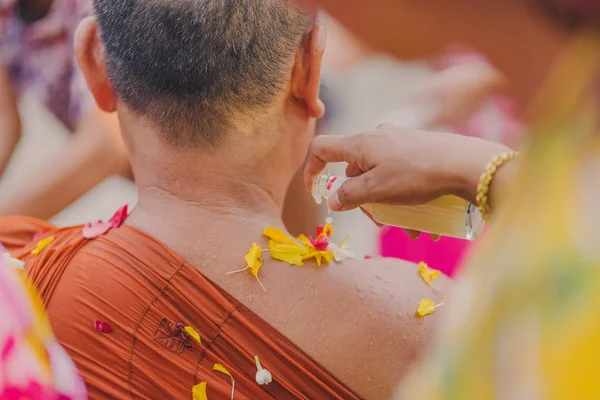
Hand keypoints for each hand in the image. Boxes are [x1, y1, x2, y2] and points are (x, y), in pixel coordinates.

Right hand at [304, 123, 510, 211]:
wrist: (466, 164)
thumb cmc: (418, 175)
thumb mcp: (378, 190)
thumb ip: (350, 195)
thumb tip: (333, 200)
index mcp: (361, 144)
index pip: (322, 149)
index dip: (311, 170)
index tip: (314, 193)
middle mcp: (376, 138)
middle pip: (353, 171)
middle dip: (361, 199)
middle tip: (378, 221)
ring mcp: (397, 142)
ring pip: (377, 176)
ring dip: (385, 204)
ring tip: (406, 226)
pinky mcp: (415, 149)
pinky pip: (397, 175)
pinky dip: (401, 196)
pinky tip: (419, 218)